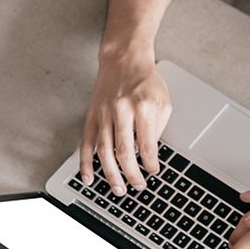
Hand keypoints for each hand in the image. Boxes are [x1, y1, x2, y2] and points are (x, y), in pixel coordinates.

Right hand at [79, 50, 171, 193]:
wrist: (123, 59)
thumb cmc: (146, 80)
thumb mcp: (163, 101)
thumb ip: (158, 127)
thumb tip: (149, 153)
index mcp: (143, 107)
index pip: (147, 144)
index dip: (151, 163)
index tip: (153, 172)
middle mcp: (122, 111)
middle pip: (124, 151)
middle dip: (131, 174)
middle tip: (138, 186)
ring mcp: (104, 114)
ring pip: (104, 151)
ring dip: (111, 174)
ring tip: (118, 189)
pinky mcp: (92, 116)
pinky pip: (87, 143)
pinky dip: (86, 163)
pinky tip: (89, 178)